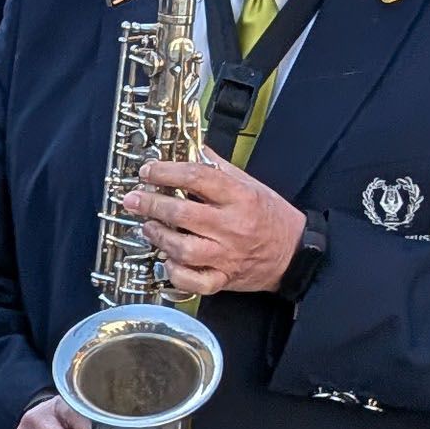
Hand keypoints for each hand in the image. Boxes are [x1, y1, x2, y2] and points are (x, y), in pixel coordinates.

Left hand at [130, 154, 305, 296]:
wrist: (296, 253)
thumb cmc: (271, 216)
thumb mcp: (251, 184)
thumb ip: (219, 168)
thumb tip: (193, 148)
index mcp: (240, 197)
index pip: (197, 177)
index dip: (166, 172)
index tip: (148, 170)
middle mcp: (232, 226)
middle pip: (183, 213)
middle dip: (151, 204)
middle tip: (133, 198)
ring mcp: (227, 255)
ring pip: (183, 248)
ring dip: (159, 236)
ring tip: (147, 226)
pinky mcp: (224, 279)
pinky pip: (194, 280)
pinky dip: (175, 272)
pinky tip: (167, 259)